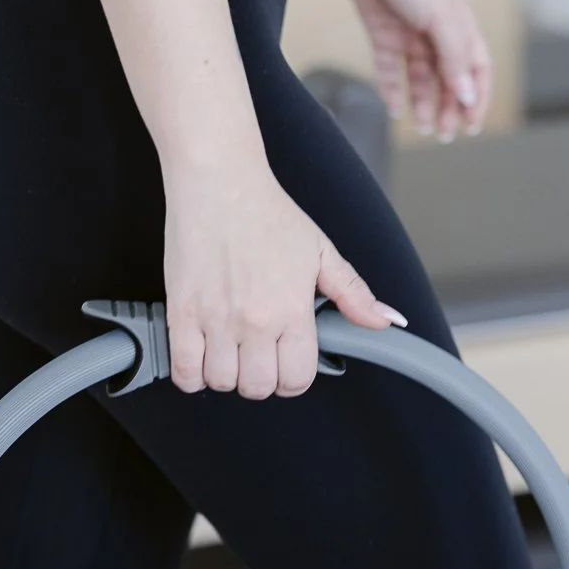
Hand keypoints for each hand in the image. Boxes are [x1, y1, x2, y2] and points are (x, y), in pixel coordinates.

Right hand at [163, 158, 406, 397]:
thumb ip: (354, 294)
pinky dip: (190, 373)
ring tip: (226, 350)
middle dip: (259, 378)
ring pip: (221, 382)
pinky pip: (183, 371)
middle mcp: (255, 320)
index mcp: (293, 310)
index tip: (284, 365)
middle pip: (257, 387)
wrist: (219, 181)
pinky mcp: (181, 312)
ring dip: (224, 374)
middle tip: (255, 355)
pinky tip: (198, 354)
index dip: (292, 378)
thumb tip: (387, 321)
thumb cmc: (267, 213)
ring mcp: (216, 319)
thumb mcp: (320, 252)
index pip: (296, 379)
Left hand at [334, 0, 492, 140]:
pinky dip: (393, 90)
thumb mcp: (440, 19)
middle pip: (449, 79)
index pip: (477, 69)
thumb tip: (469, 96)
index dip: (477, 97)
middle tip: (445, 134)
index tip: (471, 124)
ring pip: (421, 79)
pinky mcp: (384, 35)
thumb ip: (454, 60)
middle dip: (450, 108)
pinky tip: (395, 110)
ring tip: (423, 127)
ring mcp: (410, 35)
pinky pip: (391, 70)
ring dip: (424, 103)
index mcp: (461, 25)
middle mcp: (438, 33)